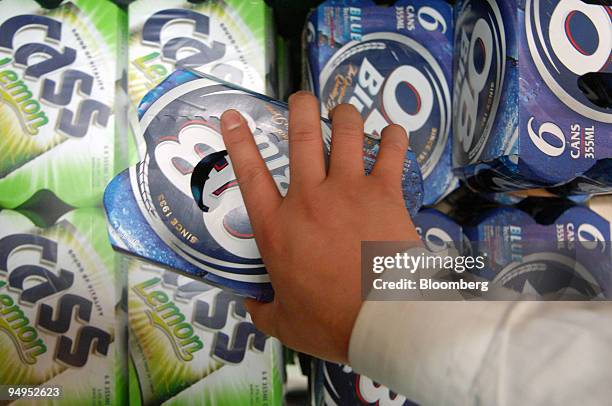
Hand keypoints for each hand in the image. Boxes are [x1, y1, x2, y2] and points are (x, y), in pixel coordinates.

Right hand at [219, 91, 419, 362]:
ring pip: (345, 133)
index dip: (239, 140)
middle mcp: (309, 198)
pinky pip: (391, 152)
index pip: (250, 174)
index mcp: (277, 227)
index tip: (235, 115)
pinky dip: (393, 137)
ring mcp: (348, 190)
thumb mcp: (284, 324)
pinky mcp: (384, 193)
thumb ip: (263, 311)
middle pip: (301, 137)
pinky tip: (394, 131)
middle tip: (302, 98)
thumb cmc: (329, 322)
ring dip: (344, 115)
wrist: (380, 320)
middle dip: (301, 109)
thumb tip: (251, 304)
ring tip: (344, 111)